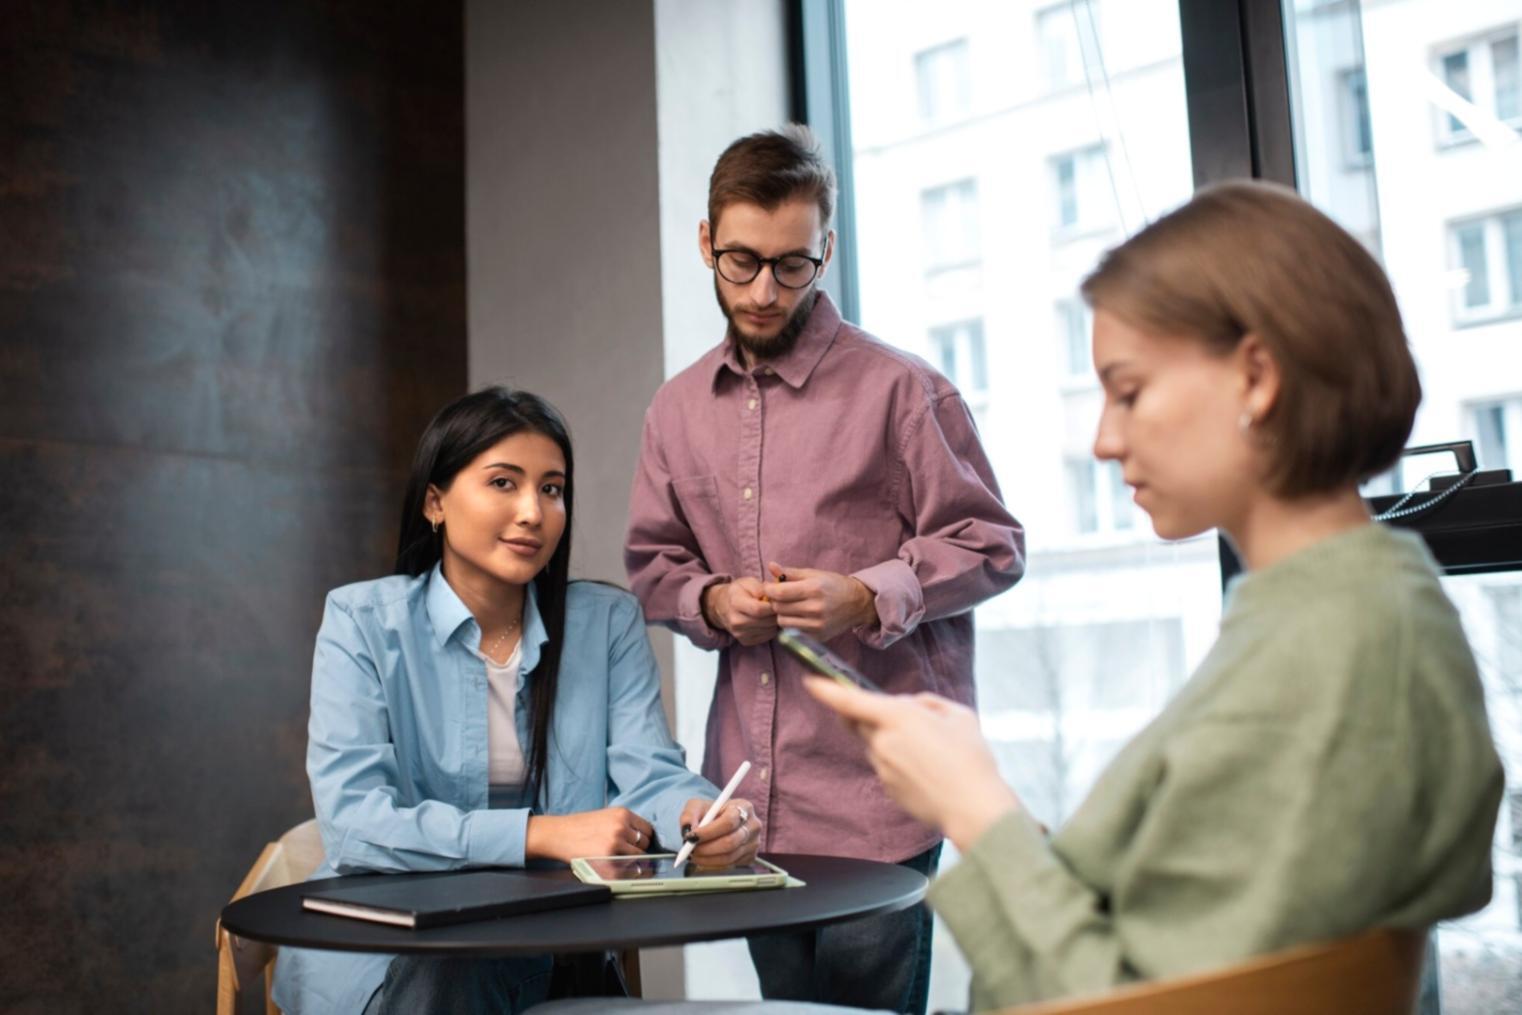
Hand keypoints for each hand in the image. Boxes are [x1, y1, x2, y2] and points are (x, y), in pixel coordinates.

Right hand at [525, 807, 655, 863]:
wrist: (557, 834)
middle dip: (637, 850)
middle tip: (622, 853)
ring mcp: (615, 843)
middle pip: (644, 844)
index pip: (648, 829)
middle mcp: (621, 826)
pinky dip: (624, 871)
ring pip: (637, 857)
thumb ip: (624, 824)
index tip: (636, 845)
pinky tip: (613, 867)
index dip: (642, 839)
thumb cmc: (580, 827)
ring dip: (630, 861)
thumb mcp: (605, 816)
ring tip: (615, 859)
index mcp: (623, 814)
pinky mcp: (607, 858)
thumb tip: (643, 839)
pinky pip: (627, 869)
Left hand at [678, 797, 761, 867]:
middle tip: (690, 850)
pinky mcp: (750, 857)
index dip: (708, 832)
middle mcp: (752, 825)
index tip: (691, 837)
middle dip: (706, 849)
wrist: (720, 821)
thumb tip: (687, 830)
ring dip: (707, 859)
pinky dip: (712, 865)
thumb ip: (689, 815)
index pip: (728, 822)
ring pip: (729, 857)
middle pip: (730, 842)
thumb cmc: (711, 812)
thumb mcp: (697, 806)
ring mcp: (754, 843)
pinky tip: (703, 859)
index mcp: (743, 807)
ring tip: (693, 855)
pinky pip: (730, 866)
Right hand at [703, 577, 778, 645]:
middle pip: (766, 621)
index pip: (758, 609)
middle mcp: (736, 621)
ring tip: (769, 612)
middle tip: (777, 606)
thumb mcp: (748, 582)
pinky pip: (767, 636)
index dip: (772, 605)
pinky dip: (771, 629)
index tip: (777, 600)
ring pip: (769, 630)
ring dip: (774, 621)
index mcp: (735, 603)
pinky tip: (765, 620)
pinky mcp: (745, 641)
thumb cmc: (739, 592)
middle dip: (776, 613)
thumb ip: (761, 588)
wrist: (722, 606)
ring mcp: (739, 633)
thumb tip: (775, 596)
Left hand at [759, 562, 876, 640]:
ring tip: (789, 606)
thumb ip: (790, 572)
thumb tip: (770, 566)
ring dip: (782, 614)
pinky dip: (791, 624)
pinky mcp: (817, 636)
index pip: (779, 593)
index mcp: (814, 589)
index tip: (769, 587)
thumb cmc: (833, 585)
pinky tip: (798, 616)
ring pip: (782, 622)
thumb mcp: (813, 574)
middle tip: (780, 596)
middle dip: (775, 601)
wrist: (857, 603)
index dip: (769, 589)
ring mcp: (817, 625)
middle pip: (779, 608)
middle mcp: (815, 608)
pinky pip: (792, 631)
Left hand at [803, 677, 1019, 850]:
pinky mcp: (887, 788)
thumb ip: (928, 703)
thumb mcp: (959, 715)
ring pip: (877, 745)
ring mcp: (882, 767)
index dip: (826, 689)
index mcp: (898, 717)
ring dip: (893, 741)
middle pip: (862, 722)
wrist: (973, 809)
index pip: (849, 700)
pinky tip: (930, 771)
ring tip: (933, 752)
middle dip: (875, 716)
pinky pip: (887, 766)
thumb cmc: (971, 759)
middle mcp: (883, 742)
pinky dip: (902, 763)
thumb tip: (912, 707)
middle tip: (910, 722)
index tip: (810, 681)